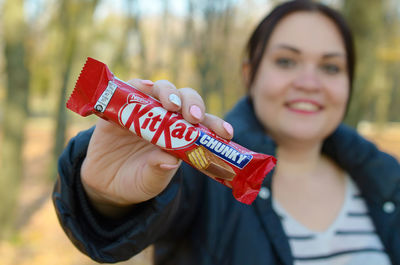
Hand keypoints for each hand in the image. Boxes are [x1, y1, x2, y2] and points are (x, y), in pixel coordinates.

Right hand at [80, 79, 233, 216]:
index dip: (216, 124)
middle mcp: (166, 119)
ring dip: (168, 93)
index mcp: (181, 137)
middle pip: (185, 100)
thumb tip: (169, 160)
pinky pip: (130, 89)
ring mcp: (144, 111)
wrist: (106, 184)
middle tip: (193, 118)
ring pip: (162, 90)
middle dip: (192, 104)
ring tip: (171, 105)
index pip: (203, 124)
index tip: (226, 133)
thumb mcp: (150, 182)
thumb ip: (158, 171)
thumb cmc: (137, 181)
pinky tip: (145, 87)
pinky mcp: (121, 108)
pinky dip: (138, 85)